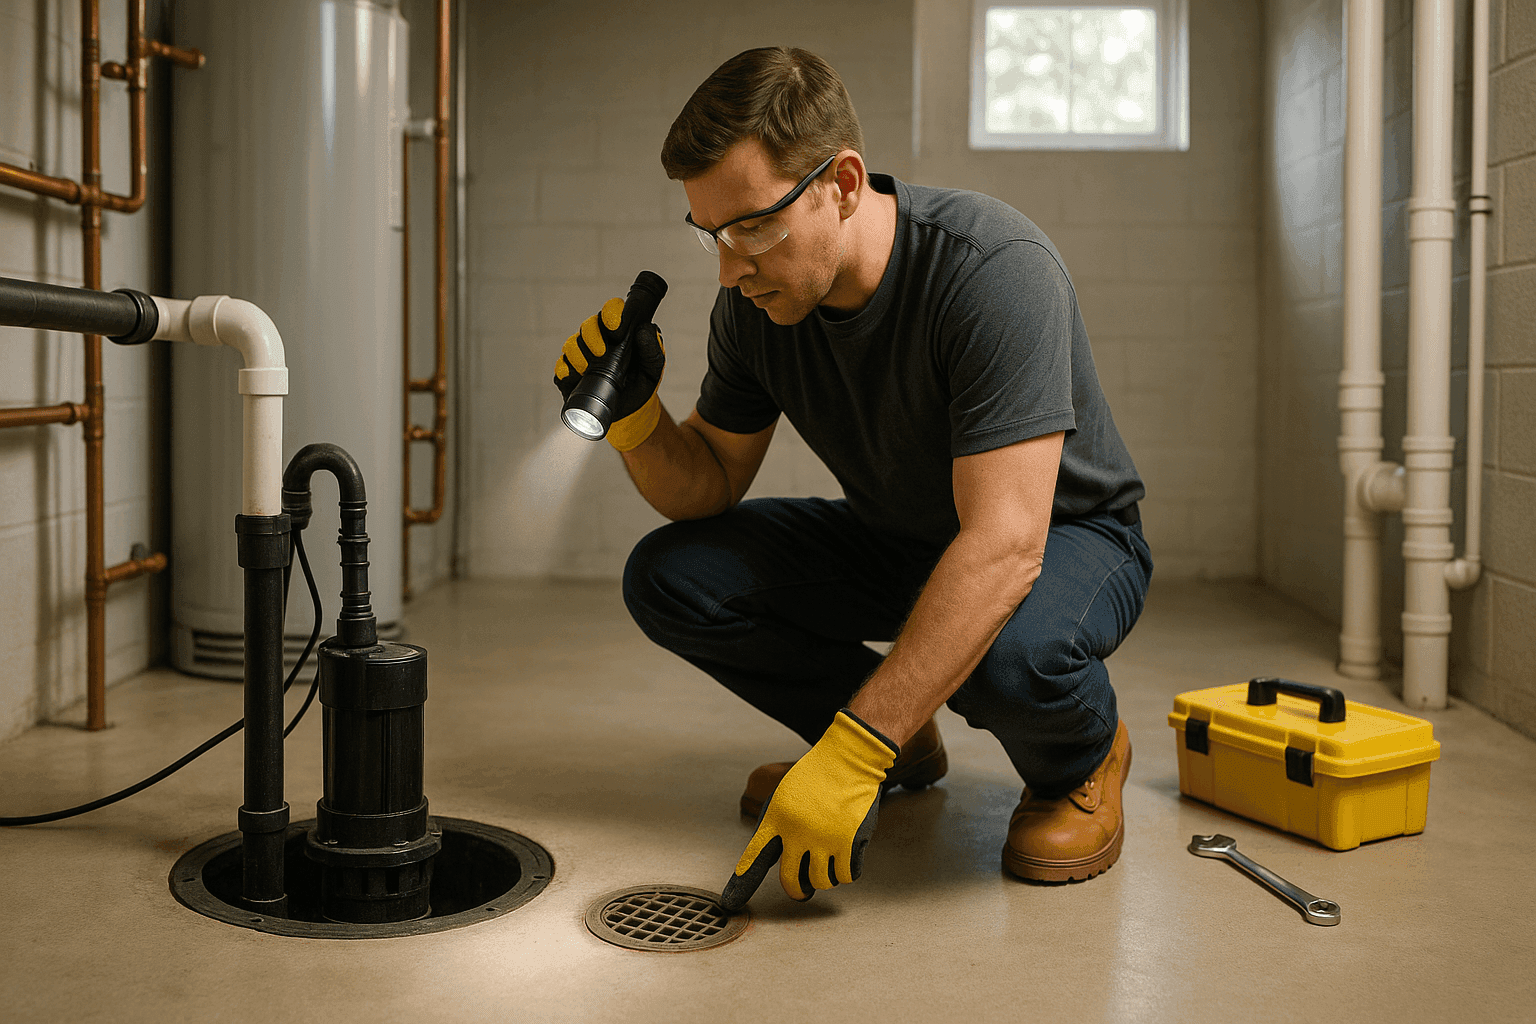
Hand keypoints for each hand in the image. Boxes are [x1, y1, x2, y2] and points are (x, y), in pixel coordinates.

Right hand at [553, 297, 665, 450]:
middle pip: (588, 326)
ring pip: (571, 345)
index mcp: (618, 332)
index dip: (611, 313)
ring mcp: (581, 357)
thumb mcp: (653, 368)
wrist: (630, 411)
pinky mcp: (570, 375)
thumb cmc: (640, 383)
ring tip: (587, 367)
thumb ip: (652, 349)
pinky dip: (564, 370)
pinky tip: (572, 375)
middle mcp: (597, 340)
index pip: (612, 311)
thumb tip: (643, 330)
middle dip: (592, 337)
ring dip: (578, 354)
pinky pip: (561, 368)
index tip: (616, 327)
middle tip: (602, 352)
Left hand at [720, 710, 897, 909]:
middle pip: (790, 880)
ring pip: (822, 882)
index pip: (755, 856)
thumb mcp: (785, 796)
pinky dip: (847, 872)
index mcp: (776, 818)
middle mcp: (797, 831)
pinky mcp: (848, 841)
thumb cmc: (816, 778)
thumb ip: (779, 828)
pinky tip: (846, 859)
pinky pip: (847, 875)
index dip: (742, 882)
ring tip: (828, 863)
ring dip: (826, 878)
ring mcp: (823, 838)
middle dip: (797, 892)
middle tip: (801, 893)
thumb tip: (780, 860)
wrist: (848, 760)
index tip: (730, 903)